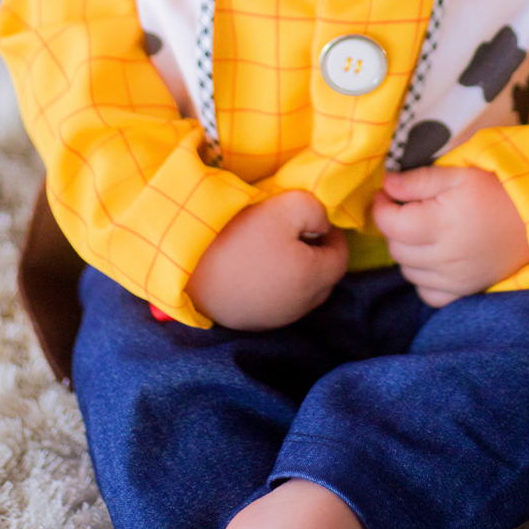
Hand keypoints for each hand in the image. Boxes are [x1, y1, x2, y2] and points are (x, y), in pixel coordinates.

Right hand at [187, 190, 347, 329]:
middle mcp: (301, 306)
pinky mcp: (252, 323)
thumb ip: (316, 210)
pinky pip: (276, 302)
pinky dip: (275, 285)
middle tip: (296, 232)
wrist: (187, 270)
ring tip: (273, 248)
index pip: (341, 257)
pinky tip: (255, 267)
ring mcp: (276, 319)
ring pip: (301, 292)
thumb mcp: (286, 206)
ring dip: (296, 271)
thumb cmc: (241, 235)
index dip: (333, 234)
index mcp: (314, 278)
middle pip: (324, 279)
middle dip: (317, 254)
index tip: (315, 219)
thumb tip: (322, 226)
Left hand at [371, 166, 528, 306]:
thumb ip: (419, 180)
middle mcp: (444, 256)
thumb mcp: (459, 174)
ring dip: (407, 251)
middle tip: (406, 208)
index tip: (387, 193)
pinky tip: (433, 258)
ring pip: (408, 272)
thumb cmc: (499, 190)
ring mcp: (455, 279)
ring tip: (422, 231)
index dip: (380, 206)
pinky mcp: (465, 291)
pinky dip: (422, 279)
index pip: (389, 224)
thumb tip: (386, 184)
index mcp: (440, 223)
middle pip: (396, 248)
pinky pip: (427, 294)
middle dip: (394, 226)